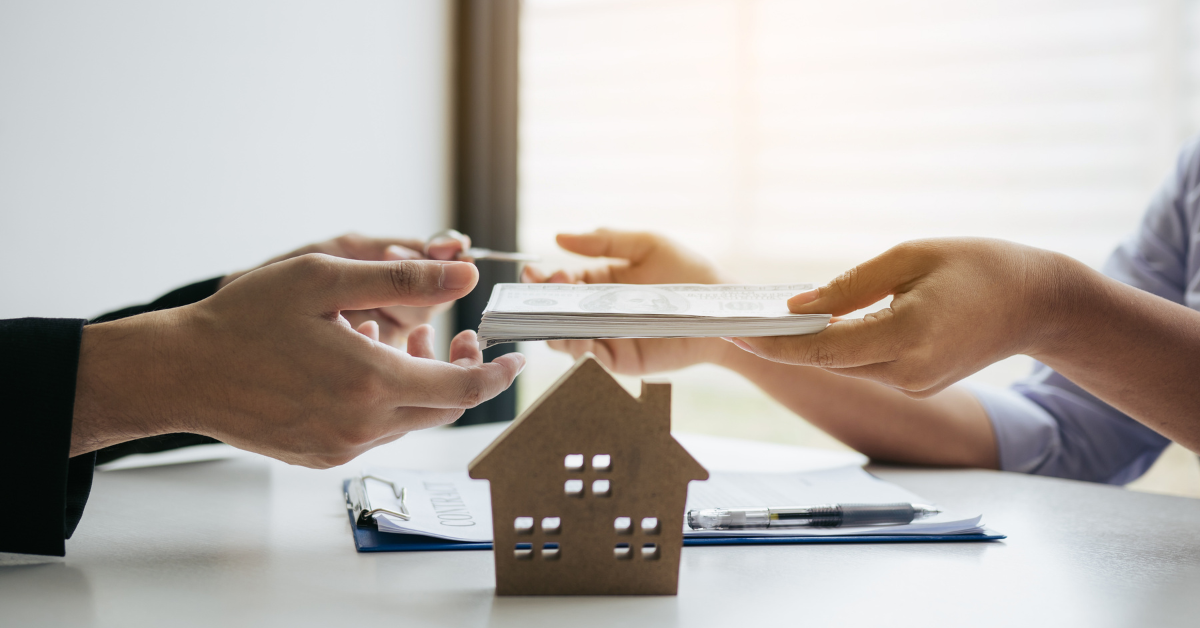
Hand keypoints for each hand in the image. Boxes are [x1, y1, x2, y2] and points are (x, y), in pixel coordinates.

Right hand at [72, 254, 523, 467]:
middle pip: (444, 407)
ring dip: (418, 381)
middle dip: (462, 372)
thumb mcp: (323, 279)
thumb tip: (465, 275)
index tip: (516, 358)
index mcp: (371, 382)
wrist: (182, 373)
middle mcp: (362, 425)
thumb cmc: (245, 320)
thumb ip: (402, 279)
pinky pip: (376, 430)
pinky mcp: (322, 456)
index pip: (465, 389)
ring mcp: (341, 446)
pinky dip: (385, 399)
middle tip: (456, 334)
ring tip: (388, 336)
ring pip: (411, 418)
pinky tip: (356, 363)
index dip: (499, 374)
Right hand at [523, 229, 735, 375]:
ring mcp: (607, 338)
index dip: (545, 279)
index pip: (561, 282)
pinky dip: (578, 350)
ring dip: (555, 328)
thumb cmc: (689, 272)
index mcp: (601, 282)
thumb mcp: (647, 244)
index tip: (536, 275)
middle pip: (557, 311)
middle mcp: (599, 311)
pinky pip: (590, 359)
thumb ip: (604, 240)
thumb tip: (558, 236)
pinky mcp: (619, 361)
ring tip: (557, 317)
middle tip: (544, 293)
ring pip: (565, 338)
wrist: (719, 310)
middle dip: (543, 303)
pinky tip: (578, 338)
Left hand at [728, 238, 1070, 397]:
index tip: (734, 330)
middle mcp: (909, 372)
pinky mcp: (918, 385)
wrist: (1038, 302)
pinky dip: (839, 348)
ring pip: (844, 367)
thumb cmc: (977, 266)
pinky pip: (866, 367)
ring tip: (760, 321)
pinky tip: (812, 328)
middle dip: (779, 344)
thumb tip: (796, 306)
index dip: (775, 342)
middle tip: (732, 320)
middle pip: (827, 362)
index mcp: (908, 335)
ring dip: (806, 347)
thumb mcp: (910, 257)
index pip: (823, 348)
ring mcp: (915, 385)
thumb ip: (850, 286)